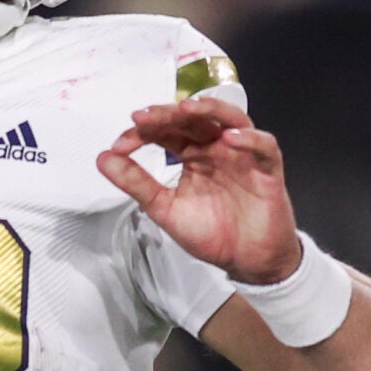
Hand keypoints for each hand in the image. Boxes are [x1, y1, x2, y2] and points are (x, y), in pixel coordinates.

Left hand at [96, 98, 302, 284]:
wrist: (246, 260)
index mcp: (191, 154)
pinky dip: (248, 139)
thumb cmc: (211, 232)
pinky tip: (228, 140)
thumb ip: (136, 183)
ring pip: (230, 119)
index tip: (119, 146)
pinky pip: (264, 145)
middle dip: (168, 114)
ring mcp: (242, 154)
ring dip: (209, 111)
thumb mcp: (164, 209)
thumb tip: (103, 158)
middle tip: (143, 118)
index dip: (142, 133)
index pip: (166, 131)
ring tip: (185, 110)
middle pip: (194, 118)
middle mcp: (215, 147)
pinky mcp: (268, 167)